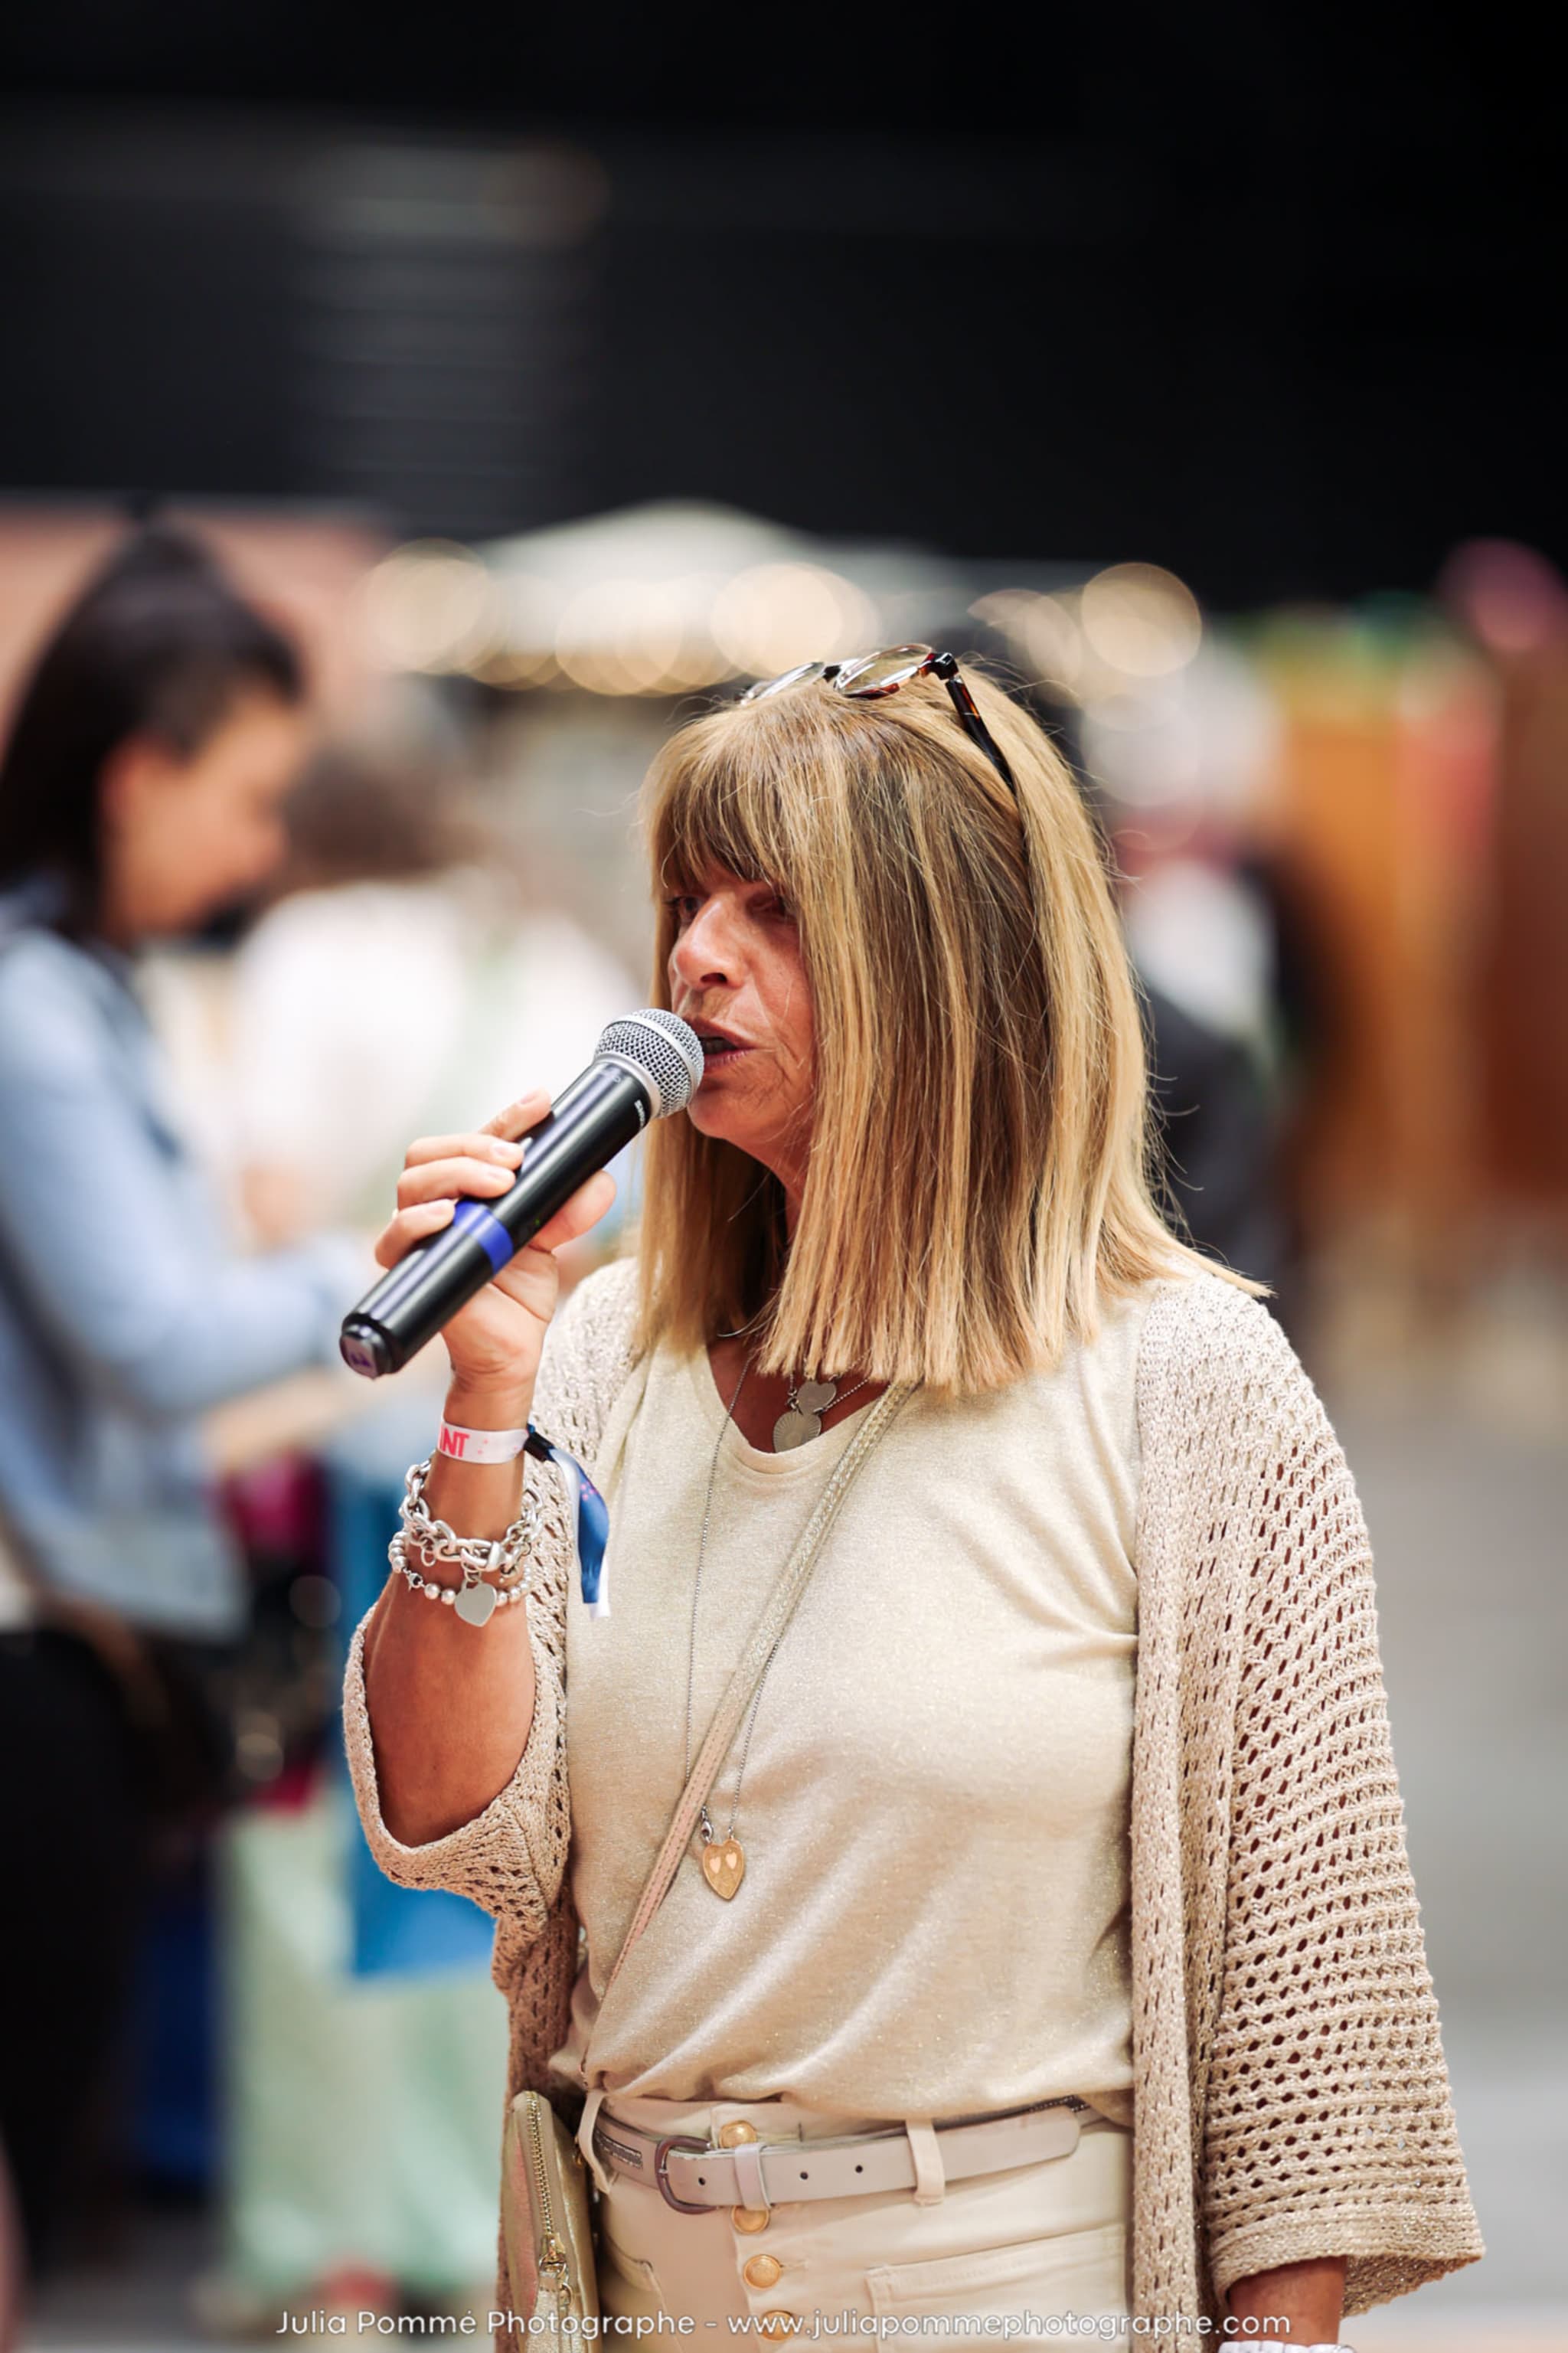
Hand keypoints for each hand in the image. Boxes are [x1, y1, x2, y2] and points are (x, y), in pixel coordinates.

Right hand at [371, 1088, 616, 1406]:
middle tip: (516, 1159)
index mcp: (468, 1187)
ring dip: (455, 1173)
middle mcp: (437, 1203)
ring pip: (412, 1183)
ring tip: (498, 1183)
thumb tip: (599, 1179)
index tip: (542, 1101)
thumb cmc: (520, 1290)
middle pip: (432, 1151)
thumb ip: (571, 1208)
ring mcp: (418, 1235)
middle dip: (474, 1144)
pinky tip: (449, 1216)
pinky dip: (418, 1221)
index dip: (508, 1117)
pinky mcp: (410, 1269)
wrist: (511, 1350)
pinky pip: (395, 1238)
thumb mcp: (554, 1240)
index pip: (479, 1140)